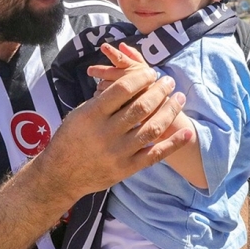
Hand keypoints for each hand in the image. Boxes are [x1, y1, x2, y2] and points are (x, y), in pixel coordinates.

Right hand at [38, 43, 191, 201]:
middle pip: (141, 106)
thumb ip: (103, 100)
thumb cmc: (70, 139)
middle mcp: (106, 133)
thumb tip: (129, 81)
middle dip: (160, 90)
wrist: (61, 175)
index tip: (152, 72)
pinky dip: (173, 143)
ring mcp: (118, 152)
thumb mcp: (79, 113)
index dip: (141, 78)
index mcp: (92, 114)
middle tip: (169, 81)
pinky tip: (188, 132)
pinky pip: (155, 154)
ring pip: (152, 128)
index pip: (123, 89)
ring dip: (170, 111)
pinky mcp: (126, 169)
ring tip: (179, 98)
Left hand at [88, 43, 147, 97]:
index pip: (120, 58)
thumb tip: (121, 44)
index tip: (103, 46)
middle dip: (99, 71)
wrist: (156, 100)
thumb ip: (132, 54)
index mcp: (133, 66)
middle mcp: (129, 76)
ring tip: (98, 88)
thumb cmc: (146, 80)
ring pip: (107, 86)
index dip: (111, 52)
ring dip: (100, 86)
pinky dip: (102, 97)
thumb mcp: (142, 66)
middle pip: (110, 72)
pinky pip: (108, 100)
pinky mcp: (124, 101)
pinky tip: (99, 97)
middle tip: (90, 70)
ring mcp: (127, 89)